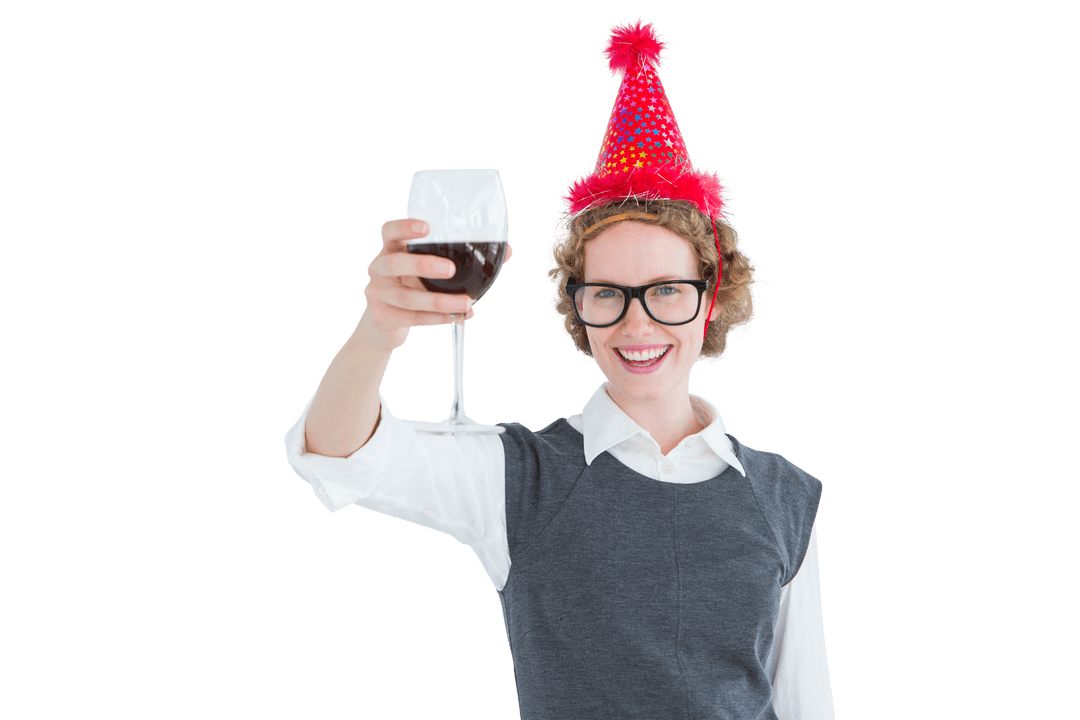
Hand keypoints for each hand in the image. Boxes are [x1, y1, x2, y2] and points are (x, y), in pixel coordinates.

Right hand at [357, 218, 512, 349]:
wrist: (386, 323)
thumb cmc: (416, 286)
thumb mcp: (431, 270)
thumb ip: (463, 259)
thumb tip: (507, 251)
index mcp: (392, 249)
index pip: (390, 231)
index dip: (405, 227)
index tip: (427, 227)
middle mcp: (379, 268)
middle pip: (394, 263)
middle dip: (423, 266)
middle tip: (450, 269)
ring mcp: (377, 293)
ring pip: (407, 297)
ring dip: (439, 301)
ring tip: (466, 304)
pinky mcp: (381, 316)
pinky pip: (412, 318)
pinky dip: (437, 318)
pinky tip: (457, 317)